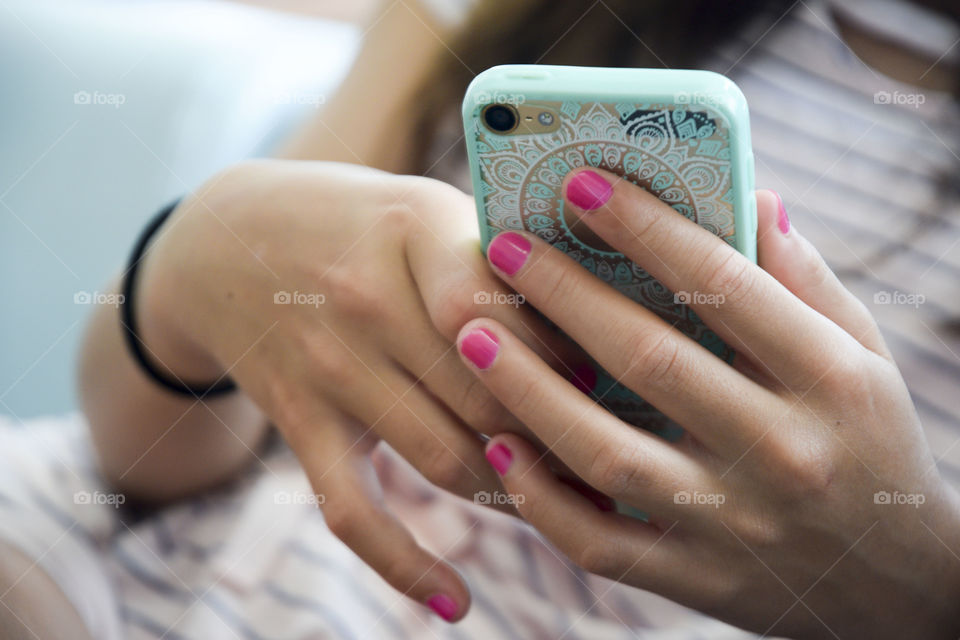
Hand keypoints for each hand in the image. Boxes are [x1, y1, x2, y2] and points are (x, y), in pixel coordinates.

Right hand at [135, 160, 577, 620]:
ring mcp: (329, 368)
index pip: (505, 314)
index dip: (564, 364)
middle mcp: (368, 300)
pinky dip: (403, 564)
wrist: (225, 240)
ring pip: (444, 458)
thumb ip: (495, 258)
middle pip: (487, 397)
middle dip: (557, 440)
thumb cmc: (357, 225)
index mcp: (414, 230)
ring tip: (568, 508)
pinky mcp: (300, 424)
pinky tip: (456, 602)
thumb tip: (595, 330)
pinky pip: (352, 510)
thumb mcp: (424, 208)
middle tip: (612, 464)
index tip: (612, 390)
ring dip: (514, 494)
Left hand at [456, 167, 959, 637]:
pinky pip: (600, 543)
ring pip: (609, 454)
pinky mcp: (696, 581)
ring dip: (528, 391)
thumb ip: (806, 281)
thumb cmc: (869, 443)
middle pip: (651, 361)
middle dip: (565, 295)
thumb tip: (754, 196)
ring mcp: (735, 526)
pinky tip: (496, 447)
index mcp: (830, 379)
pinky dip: (541, 499)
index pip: (724, 285)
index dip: (647, 229)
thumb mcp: (864, 356)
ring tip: (470, 334)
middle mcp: (782, 452)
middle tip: (501, 247)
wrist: (897, 585)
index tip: (581, 185)